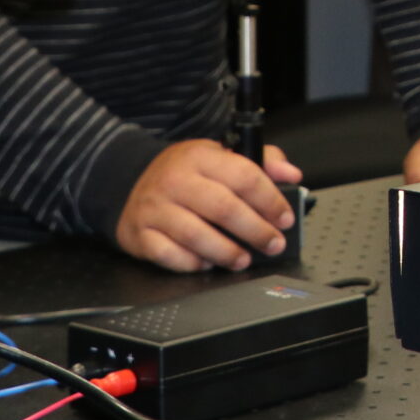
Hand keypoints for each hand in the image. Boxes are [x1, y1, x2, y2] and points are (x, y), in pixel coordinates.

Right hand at [115, 139, 303, 272]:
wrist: (128, 179)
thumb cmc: (185, 173)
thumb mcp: (220, 155)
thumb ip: (261, 162)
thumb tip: (291, 175)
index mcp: (200, 157)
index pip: (244, 177)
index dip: (270, 200)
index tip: (285, 218)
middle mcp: (175, 180)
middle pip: (224, 209)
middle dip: (256, 231)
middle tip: (273, 244)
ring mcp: (154, 208)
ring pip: (196, 236)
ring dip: (226, 252)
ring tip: (243, 259)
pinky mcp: (139, 234)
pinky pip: (169, 255)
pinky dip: (192, 263)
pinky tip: (207, 263)